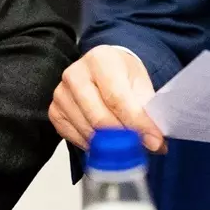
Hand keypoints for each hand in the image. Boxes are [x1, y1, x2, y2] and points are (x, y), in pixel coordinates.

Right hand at [49, 45, 164, 152]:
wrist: (104, 70)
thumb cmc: (123, 77)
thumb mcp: (141, 85)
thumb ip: (148, 111)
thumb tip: (154, 142)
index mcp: (100, 59)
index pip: (117, 98)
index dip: (137, 123)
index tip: (154, 142)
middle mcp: (75, 74)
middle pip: (99, 117)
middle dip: (124, 138)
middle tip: (143, 149)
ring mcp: (61, 93)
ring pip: (87, 131)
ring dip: (110, 145)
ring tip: (127, 146)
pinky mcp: (54, 111)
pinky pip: (74, 137)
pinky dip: (93, 145)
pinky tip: (105, 142)